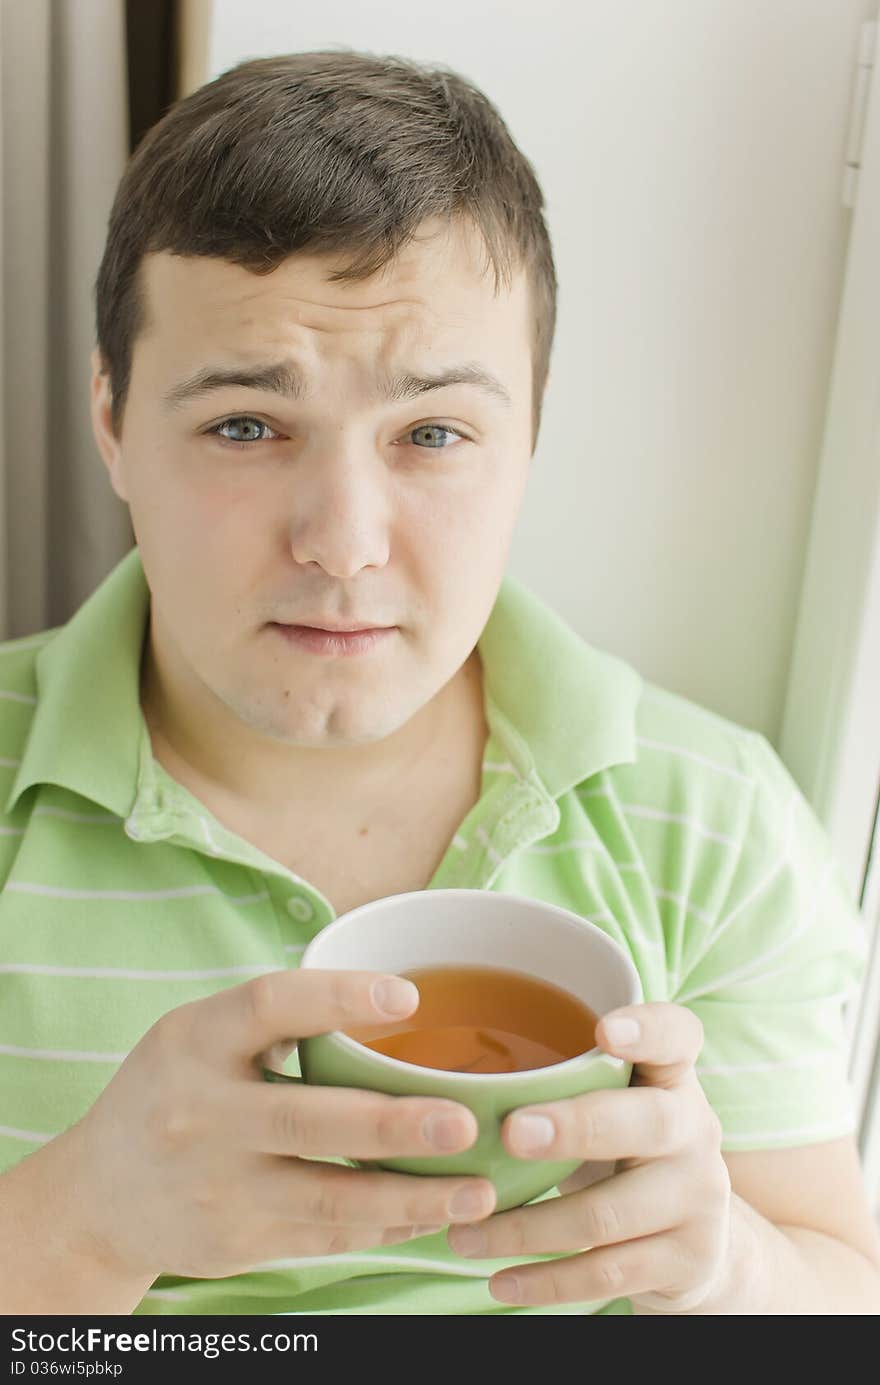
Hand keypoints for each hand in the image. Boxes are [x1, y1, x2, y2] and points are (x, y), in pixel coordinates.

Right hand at [62, 969, 495, 1282]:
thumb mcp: (197, 1036)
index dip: (339, 997)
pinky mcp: (236, 1240)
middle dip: (392, 1124)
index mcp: (195, 1040)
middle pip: (307, 1117)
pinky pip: (324, 1236)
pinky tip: (432, 1217)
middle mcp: (201, 1112)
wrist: (97, 1196)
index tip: (408, 996)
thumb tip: (395, 994)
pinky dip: (384, 1227)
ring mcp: (217, 1185)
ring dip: (410, 1198)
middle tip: (465, 1122)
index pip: (268, 1005)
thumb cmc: (174, 1092)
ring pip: (327, 1196)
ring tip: (477, 1192)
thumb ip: (275, 1019)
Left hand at [446, 1002, 731, 1311]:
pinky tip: (499, 1282)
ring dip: (526, 1227)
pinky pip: (607, 1274)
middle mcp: (694, 1132)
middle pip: (647, 1123)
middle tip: (511, 1133)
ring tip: (462, 1233)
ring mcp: (697, 1199)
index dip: (648, 1028)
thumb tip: (439, 1076)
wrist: (698, 1245)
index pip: (678, 1035)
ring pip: (608, 1214)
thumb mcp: (614, 1106)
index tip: (604, 1028)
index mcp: (672, 1079)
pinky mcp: (685, 1261)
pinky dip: (546, 1282)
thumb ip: (561, 1082)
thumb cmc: (625, 1152)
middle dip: (577, 1127)